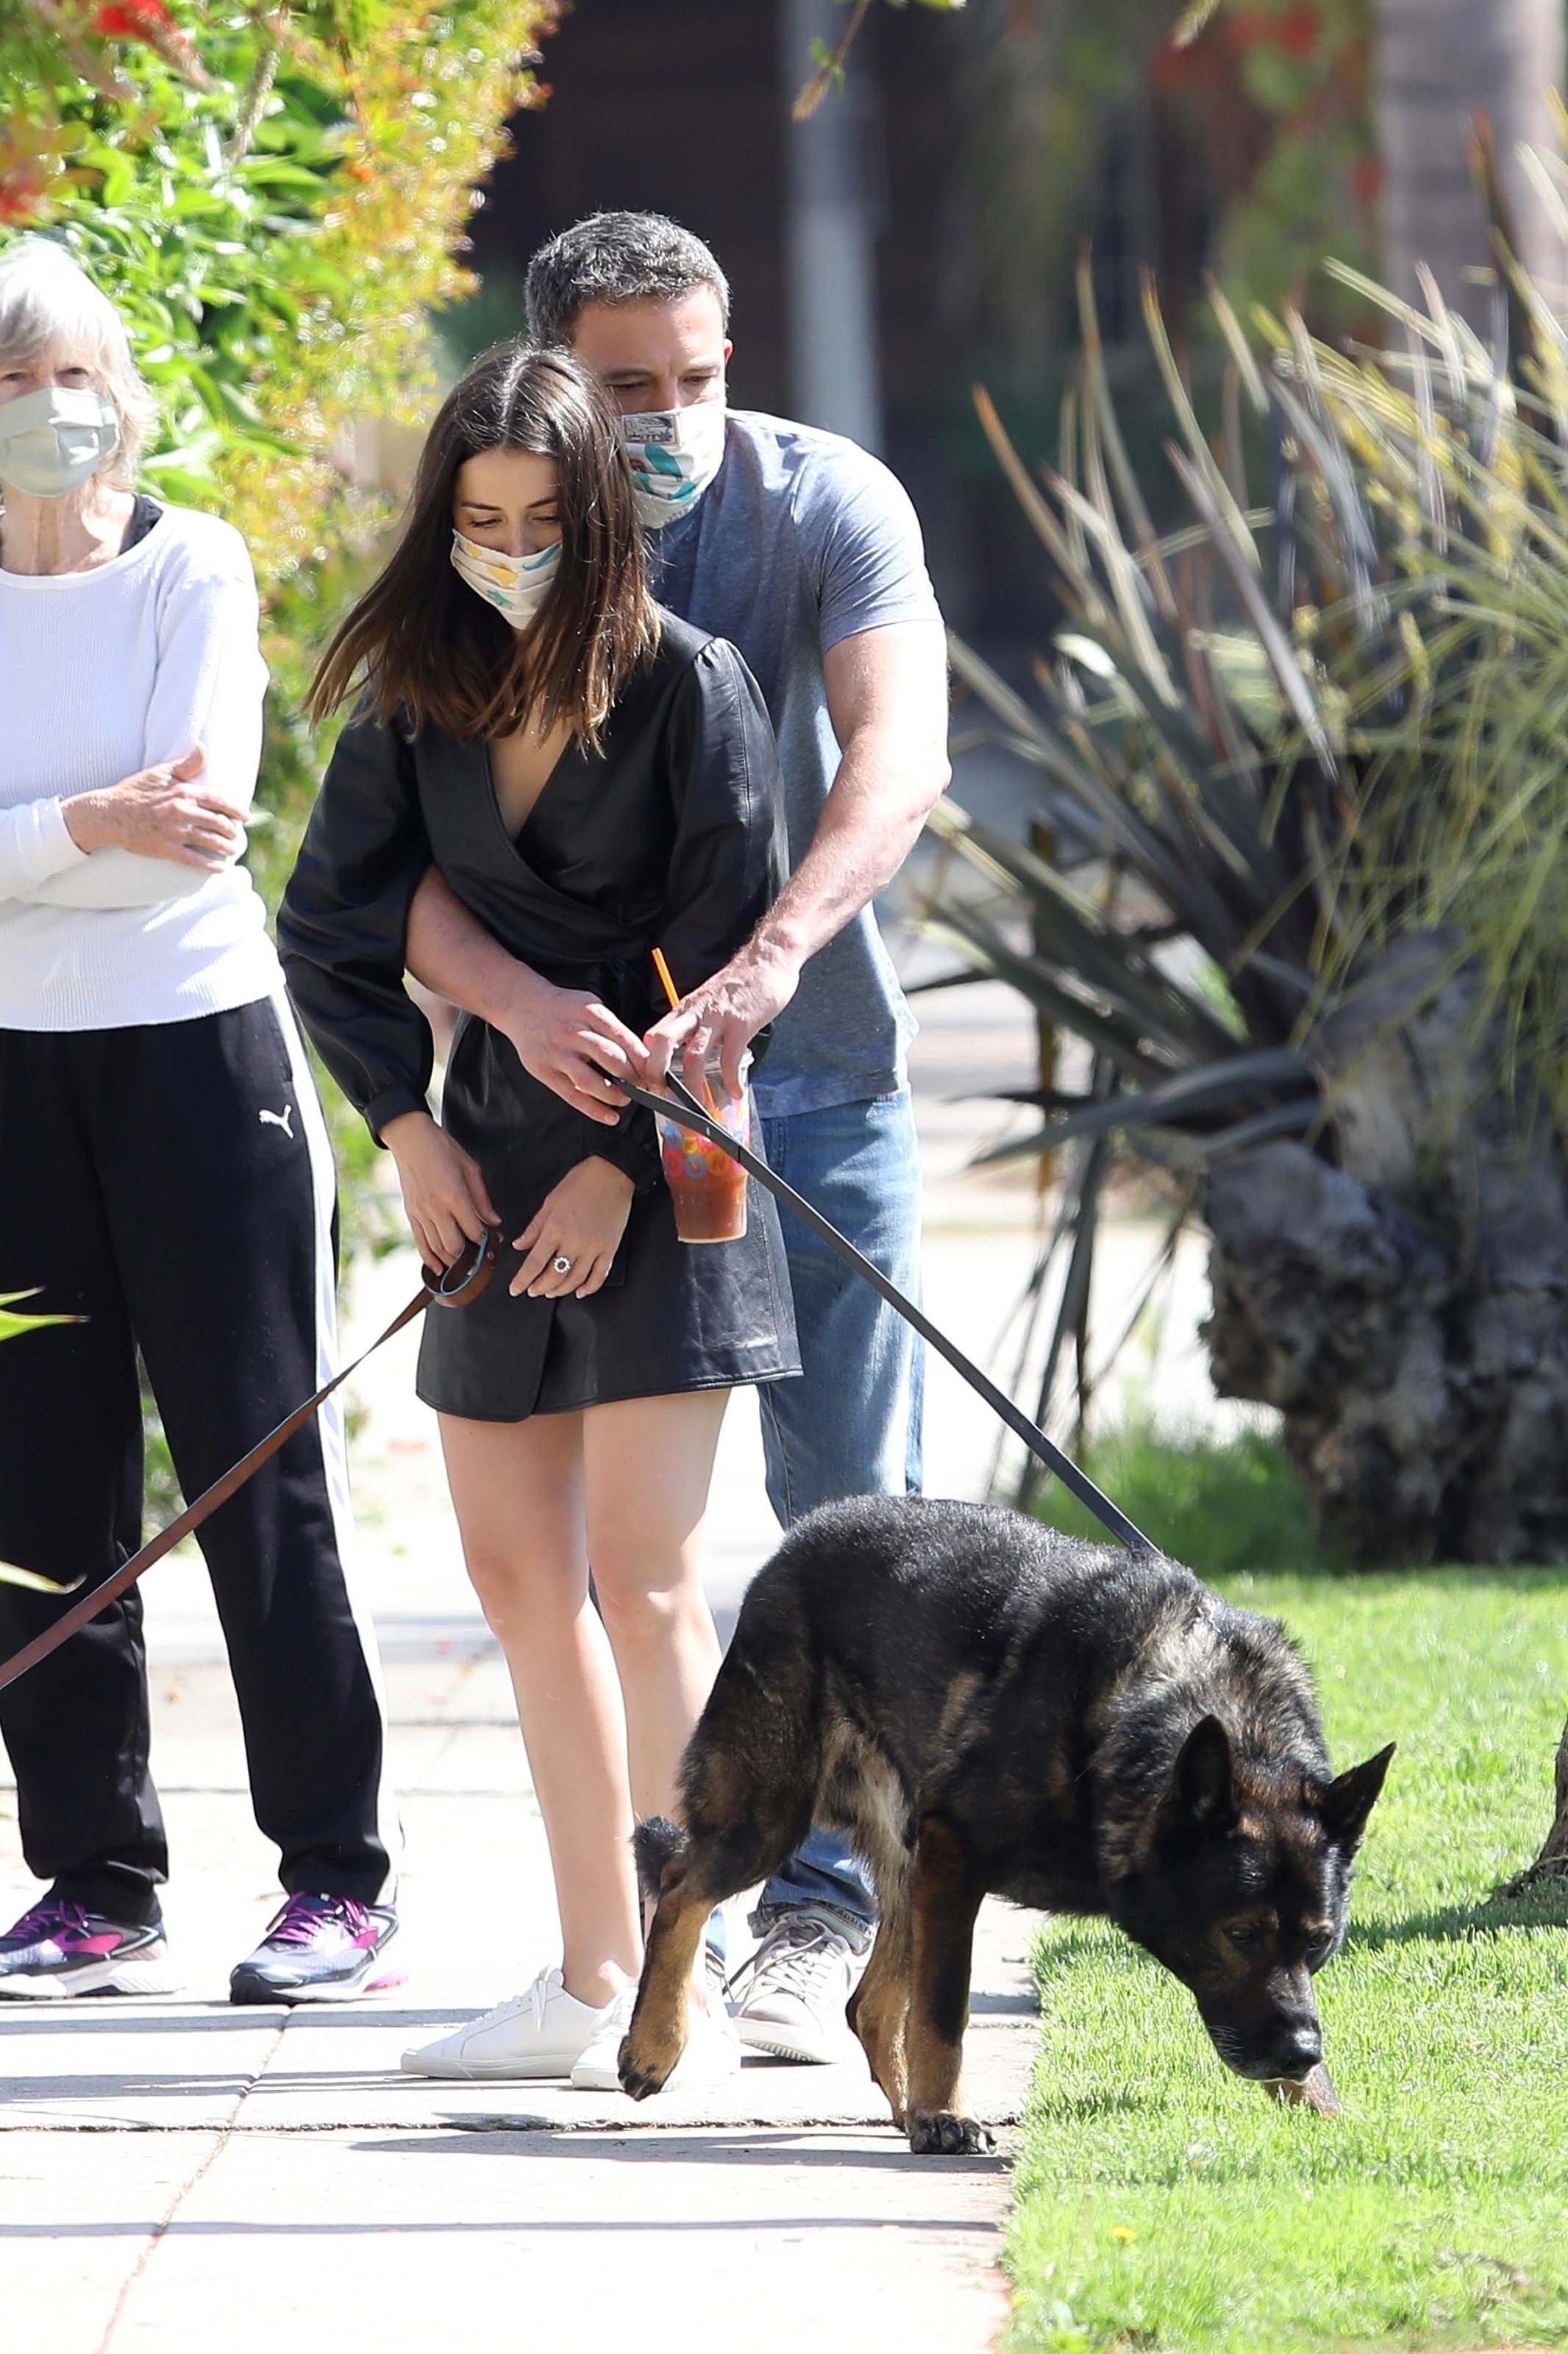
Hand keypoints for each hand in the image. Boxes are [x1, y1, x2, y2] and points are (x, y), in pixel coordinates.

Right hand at [63, 747, 245, 870]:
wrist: (109, 813)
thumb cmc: (134, 791)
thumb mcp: (160, 772)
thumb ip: (185, 764)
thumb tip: (203, 748)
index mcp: (183, 792)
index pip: (219, 801)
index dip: (236, 810)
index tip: (245, 817)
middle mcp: (182, 811)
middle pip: (218, 823)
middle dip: (232, 831)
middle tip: (236, 835)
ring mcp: (174, 831)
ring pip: (210, 841)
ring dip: (226, 847)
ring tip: (232, 849)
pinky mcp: (165, 848)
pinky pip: (194, 859)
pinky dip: (210, 865)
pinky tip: (220, 868)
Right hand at [381, 1111, 498, 1267]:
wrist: (410, 1138)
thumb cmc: (442, 1148)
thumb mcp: (470, 1167)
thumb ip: (482, 1198)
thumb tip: (494, 1220)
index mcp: (454, 1195)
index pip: (473, 1230)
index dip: (485, 1241)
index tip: (494, 1243)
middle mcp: (435, 1208)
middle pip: (454, 1247)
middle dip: (469, 1257)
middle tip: (480, 1258)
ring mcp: (420, 1213)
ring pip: (437, 1249)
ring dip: (451, 1261)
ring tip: (464, 1266)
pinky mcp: (410, 1214)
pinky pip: (419, 1243)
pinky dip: (429, 1259)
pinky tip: (438, 1268)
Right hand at [493, 968, 651, 1125]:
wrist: (522, 1005)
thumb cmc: (563, 1008)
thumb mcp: (591, 1005)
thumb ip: (614, 1029)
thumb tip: (643, 1058)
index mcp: (590, 1012)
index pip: (624, 1039)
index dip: (643, 1061)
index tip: (654, 1073)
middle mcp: (573, 1032)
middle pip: (611, 1059)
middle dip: (633, 1078)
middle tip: (642, 1087)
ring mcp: (557, 1053)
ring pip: (590, 1081)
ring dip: (614, 1095)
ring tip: (625, 1099)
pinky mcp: (544, 1071)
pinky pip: (572, 1096)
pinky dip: (594, 1110)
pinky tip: (610, 1116)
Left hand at [510, 1157, 633, 1297]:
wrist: (612, 1174)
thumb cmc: (581, 1183)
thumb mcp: (550, 1202)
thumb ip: (535, 1227)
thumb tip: (520, 1245)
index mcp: (556, 1229)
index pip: (534, 1263)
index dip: (522, 1280)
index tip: (515, 1289)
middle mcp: (575, 1242)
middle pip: (553, 1276)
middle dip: (539, 1287)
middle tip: (532, 1290)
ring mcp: (594, 1248)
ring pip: (575, 1279)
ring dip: (560, 1290)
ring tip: (550, 1292)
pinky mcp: (610, 1249)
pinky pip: (599, 1275)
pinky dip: (589, 1288)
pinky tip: (579, 1291)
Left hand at [643, 946, 800, 1099]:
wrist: (766, 960)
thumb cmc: (738, 984)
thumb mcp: (706, 1002)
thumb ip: (694, 1024)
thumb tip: (686, 1052)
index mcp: (683, 1010)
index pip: (652, 1036)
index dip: (647, 1063)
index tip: (651, 1085)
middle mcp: (694, 1014)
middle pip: (661, 1043)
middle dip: (656, 1073)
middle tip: (664, 1097)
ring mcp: (717, 1019)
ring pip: (693, 1057)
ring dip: (694, 1088)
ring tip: (702, 1106)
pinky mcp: (741, 1025)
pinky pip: (730, 1060)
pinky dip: (730, 1082)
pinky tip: (735, 1092)